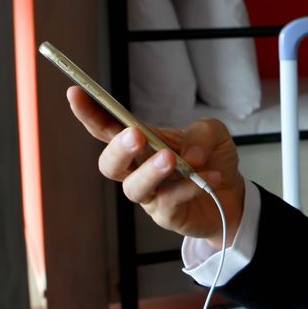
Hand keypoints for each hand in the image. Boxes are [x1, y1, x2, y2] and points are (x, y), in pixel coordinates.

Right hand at [67, 86, 244, 249]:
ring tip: (171, 159)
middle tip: (135, 135)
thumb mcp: (213, 133)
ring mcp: (150, 195)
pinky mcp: (167, 216)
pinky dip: (190, 187)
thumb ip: (202, 134)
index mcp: (142, 143)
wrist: (232, 194)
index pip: (107, 128)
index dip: (90, 113)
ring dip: (150, 171)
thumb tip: (191, 153)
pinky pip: (170, 203)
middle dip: (118, 149)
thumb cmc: (211, 159)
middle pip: (110, 164)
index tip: (76, 93)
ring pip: (134, 187)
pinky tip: (210, 177)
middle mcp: (138, 170)